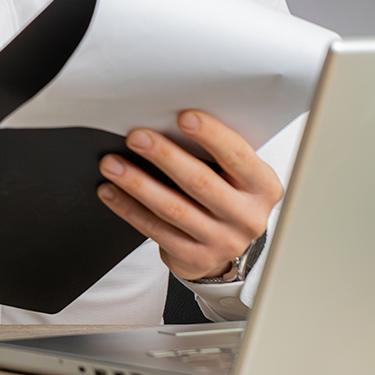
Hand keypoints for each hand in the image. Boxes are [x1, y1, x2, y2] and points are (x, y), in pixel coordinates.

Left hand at [96, 110, 281, 280]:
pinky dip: (129, 209)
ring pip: (173, 209)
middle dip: (165, 156)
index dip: (211, 135)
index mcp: (263, 187)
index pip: (237, 156)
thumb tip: (170, 119)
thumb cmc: (227, 194)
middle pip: (200, 182)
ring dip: (138, 183)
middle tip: (137, 137)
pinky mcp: (195, 258)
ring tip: (112, 164)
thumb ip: (218, 152)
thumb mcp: (236, 174)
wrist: (226, 244)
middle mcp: (247, 217)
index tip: (183, 117)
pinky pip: (156, 230)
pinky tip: (111, 192)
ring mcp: (222, 242)